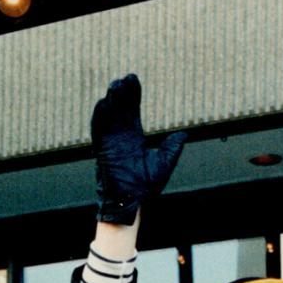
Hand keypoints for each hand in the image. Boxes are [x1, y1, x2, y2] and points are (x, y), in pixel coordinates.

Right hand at [92, 74, 186, 223]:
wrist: (131, 204)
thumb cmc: (145, 189)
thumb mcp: (163, 164)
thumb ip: (171, 148)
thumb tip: (184, 134)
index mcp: (133, 139)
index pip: (132, 111)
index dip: (133, 95)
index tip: (133, 80)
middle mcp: (120, 138)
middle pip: (120, 110)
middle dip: (122, 94)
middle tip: (124, 78)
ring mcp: (110, 144)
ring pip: (109, 117)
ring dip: (111, 102)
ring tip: (115, 86)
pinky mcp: (102, 151)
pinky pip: (98, 132)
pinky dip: (100, 118)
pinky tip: (102, 104)